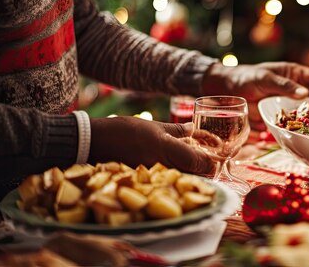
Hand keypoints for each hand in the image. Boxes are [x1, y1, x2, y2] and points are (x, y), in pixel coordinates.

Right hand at [88, 116, 212, 174]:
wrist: (94, 143)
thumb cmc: (124, 130)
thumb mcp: (153, 125)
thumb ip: (175, 130)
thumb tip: (192, 128)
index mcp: (169, 149)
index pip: (201, 164)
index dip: (211, 165)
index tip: (214, 162)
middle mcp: (163, 166)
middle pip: (194, 176)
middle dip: (202, 173)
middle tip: (203, 165)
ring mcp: (153, 177)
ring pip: (181, 181)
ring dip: (188, 176)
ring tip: (187, 168)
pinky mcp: (144, 183)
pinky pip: (165, 184)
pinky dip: (172, 180)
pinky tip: (170, 173)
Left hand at [204, 62, 308, 128]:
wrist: (227, 90)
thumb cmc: (247, 77)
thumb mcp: (266, 78)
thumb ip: (285, 86)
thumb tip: (305, 94)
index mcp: (294, 73)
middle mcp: (295, 88)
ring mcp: (289, 103)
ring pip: (308, 110)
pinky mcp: (281, 116)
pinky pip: (295, 121)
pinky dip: (303, 126)